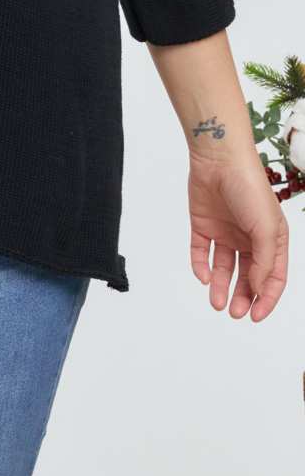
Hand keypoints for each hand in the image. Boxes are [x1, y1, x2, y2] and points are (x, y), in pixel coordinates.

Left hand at [187, 149, 288, 319]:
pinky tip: (203, 276)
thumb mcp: (267, 229)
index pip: (273, 277)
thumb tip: (259, 290)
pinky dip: (201, 266)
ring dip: (220, 287)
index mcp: (271, 239)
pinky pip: (201, 252)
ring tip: (217, 303)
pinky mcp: (203, 225)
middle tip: (235, 313)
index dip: (267, 298)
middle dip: (243, 297)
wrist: (218, 159)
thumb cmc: (249, 188)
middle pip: (247, 276)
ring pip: (223, 268)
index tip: (256, 316)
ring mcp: (225, 232)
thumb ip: (264, 262)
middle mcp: (249, 238)